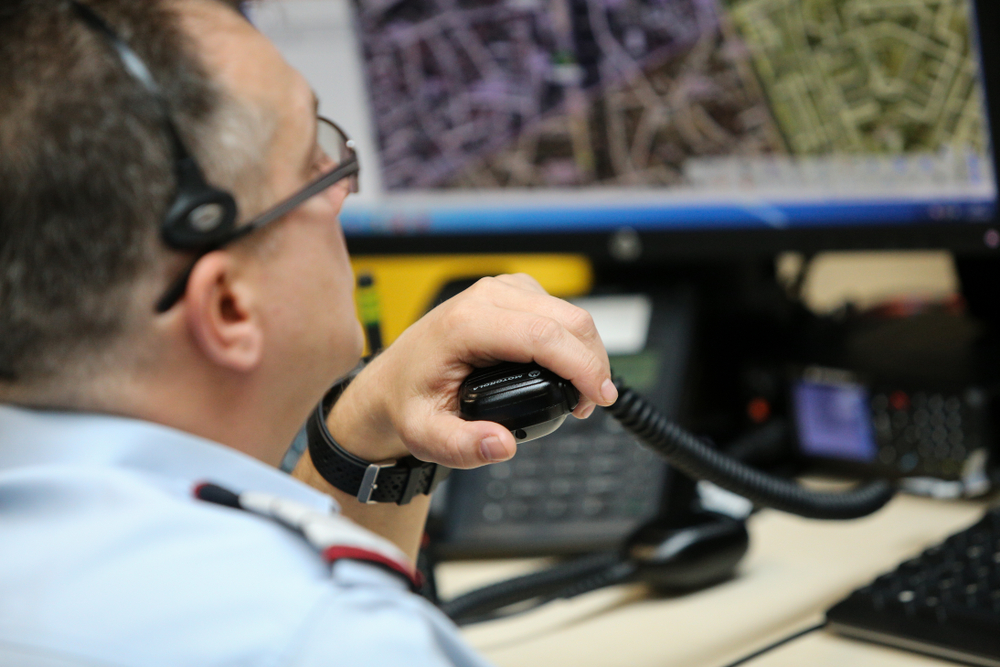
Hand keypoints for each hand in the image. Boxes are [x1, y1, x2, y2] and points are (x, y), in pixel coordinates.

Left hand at [326, 274, 616, 467]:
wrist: (393, 382)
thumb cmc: (408, 403)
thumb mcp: (425, 436)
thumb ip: (462, 446)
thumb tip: (502, 445)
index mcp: (465, 324)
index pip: (543, 335)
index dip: (581, 366)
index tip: (598, 398)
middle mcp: (484, 298)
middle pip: (566, 319)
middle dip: (591, 363)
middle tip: (588, 405)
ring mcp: (499, 291)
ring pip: (568, 312)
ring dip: (585, 352)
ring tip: (579, 393)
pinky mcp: (510, 293)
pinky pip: (557, 310)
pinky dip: (572, 341)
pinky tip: (566, 369)